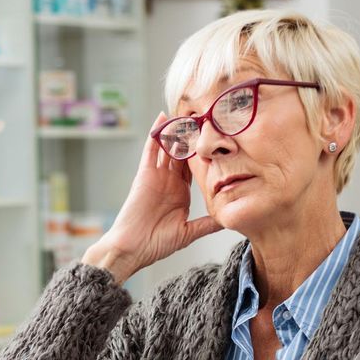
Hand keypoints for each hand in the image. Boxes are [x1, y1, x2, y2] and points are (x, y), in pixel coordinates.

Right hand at [83, 112, 220, 283]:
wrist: (132, 248)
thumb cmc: (155, 244)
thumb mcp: (188, 233)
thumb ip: (207, 224)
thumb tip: (228, 220)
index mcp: (180, 193)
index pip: (196, 167)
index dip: (207, 153)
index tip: (220, 139)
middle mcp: (169, 181)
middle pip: (184, 152)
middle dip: (194, 136)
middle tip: (208, 116)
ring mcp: (157, 175)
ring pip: (169, 147)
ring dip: (178, 130)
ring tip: (191, 111)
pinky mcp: (145, 173)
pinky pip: (151, 149)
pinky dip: (156, 133)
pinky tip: (163, 118)